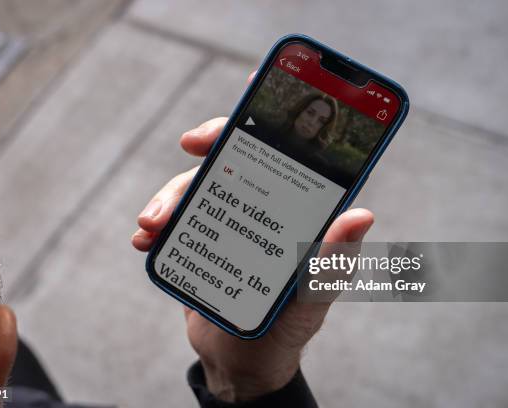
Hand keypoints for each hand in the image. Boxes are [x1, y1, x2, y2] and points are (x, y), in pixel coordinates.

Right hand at [132, 77, 373, 402]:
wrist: (242, 362)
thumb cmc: (288, 327)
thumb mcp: (314, 296)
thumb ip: (334, 259)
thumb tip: (362, 213)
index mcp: (298, 213)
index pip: (290, 154)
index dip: (275, 117)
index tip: (253, 89)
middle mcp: (264, 209)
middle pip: (237, 160)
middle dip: (211, 148)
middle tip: (189, 145)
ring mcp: (230, 222)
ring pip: (200, 188)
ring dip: (172, 195)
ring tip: (152, 223)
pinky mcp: (202, 240)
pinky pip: (177, 219)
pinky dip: (159, 225)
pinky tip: (145, 240)